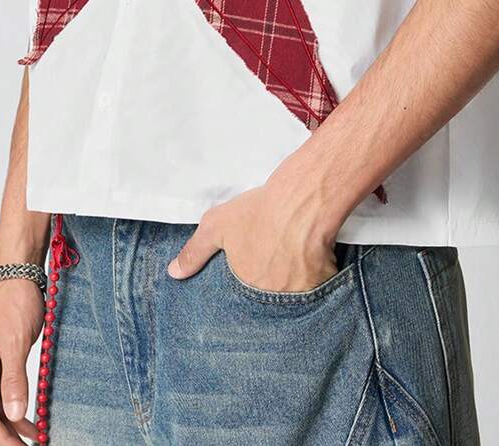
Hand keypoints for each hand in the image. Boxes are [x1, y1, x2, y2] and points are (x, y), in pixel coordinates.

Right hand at [0, 278, 44, 443]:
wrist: (18, 273)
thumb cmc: (13, 301)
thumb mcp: (15, 342)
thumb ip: (14, 380)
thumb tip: (14, 414)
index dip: (1, 438)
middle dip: (7, 435)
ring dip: (14, 424)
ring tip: (35, 440)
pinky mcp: (0, 360)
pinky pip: (6, 392)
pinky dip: (18, 406)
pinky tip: (32, 419)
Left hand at [166, 178, 339, 292]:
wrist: (302, 201)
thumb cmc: (260, 211)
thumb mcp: (217, 225)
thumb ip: (194, 252)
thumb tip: (173, 273)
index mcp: (246, 286)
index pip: (243, 298)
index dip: (249, 283)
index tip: (254, 271)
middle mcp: (272, 297)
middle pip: (269, 297)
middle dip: (270, 285)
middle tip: (275, 264)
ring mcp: (299, 295)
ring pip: (294, 296)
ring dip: (293, 285)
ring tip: (294, 262)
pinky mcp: (325, 285)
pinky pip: (320, 290)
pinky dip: (319, 280)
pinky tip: (316, 261)